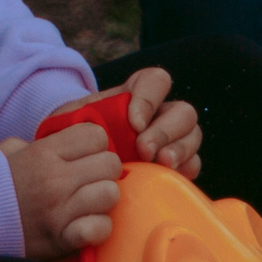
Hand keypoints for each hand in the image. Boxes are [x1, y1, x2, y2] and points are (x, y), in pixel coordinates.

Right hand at [0, 120, 123, 259]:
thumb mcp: (7, 152)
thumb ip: (37, 142)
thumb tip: (64, 138)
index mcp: (43, 153)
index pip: (96, 135)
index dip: (94, 145)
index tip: (83, 156)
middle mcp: (55, 179)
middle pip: (110, 163)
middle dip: (102, 171)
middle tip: (87, 181)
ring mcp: (59, 211)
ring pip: (111, 194)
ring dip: (102, 200)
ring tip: (86, 203)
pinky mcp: (61, 239)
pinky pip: (100, 228)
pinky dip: (97, 228)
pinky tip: (83, 225)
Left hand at [81, 68, 201, 180]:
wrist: (72, 166)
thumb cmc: (71, 139)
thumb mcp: (69, 123)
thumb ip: (80, 119)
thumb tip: (89, 126)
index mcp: (134, 97)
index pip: (155, 81)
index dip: (149, 98)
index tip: (133, 123)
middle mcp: (158, 116)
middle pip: (183, 112)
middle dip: (166, 131)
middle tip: (145, 150)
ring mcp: (170, 142)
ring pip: (192, 137)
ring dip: (179, 150)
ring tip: (160, 164)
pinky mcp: (173, 168)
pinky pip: (192, 165)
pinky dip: (183, 172)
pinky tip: (165, 179)